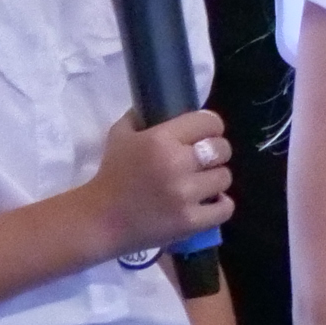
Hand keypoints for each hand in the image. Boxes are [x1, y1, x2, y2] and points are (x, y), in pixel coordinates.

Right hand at [88, 109, 232, 260]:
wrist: (99, 220)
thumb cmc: (111, 175)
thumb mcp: (120, 135)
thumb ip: (142, 116)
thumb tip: (164, 103)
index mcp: (161, 139)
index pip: (209, 122)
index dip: (210, 127)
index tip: (204, 134)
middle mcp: (176, 164)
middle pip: (222, 149)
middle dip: (215, 152)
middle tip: (202, 160)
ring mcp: (185, 194)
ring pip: (224, 177)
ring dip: (214, 179)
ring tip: (200, 183)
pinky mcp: (190, 221)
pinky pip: (225, 208)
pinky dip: (220, 205)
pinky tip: (209, 202)